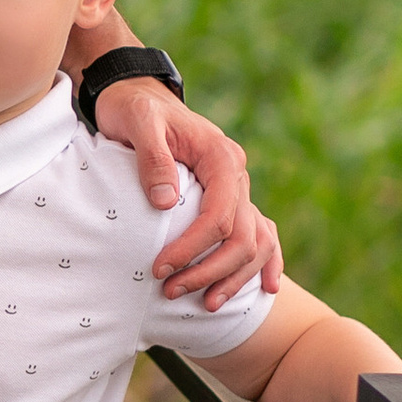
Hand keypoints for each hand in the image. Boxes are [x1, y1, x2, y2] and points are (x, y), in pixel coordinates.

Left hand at [94, 80, 282, 307]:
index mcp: (220, 156)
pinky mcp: (229, 199)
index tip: (161, 268)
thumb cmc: (134, 110)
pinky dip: (264, 262)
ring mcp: (237, 188)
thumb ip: (153, 158)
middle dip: (209, 270)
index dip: (193, 247)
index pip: (219, 214)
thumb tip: (166, 203)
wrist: (138, 97)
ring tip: (205, 304)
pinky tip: (267, 288)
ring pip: (254, 241)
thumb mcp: (137, 123)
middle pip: (240, 235)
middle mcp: (236, 174)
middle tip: (171, 292)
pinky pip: (259, 233)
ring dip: (233, 277)